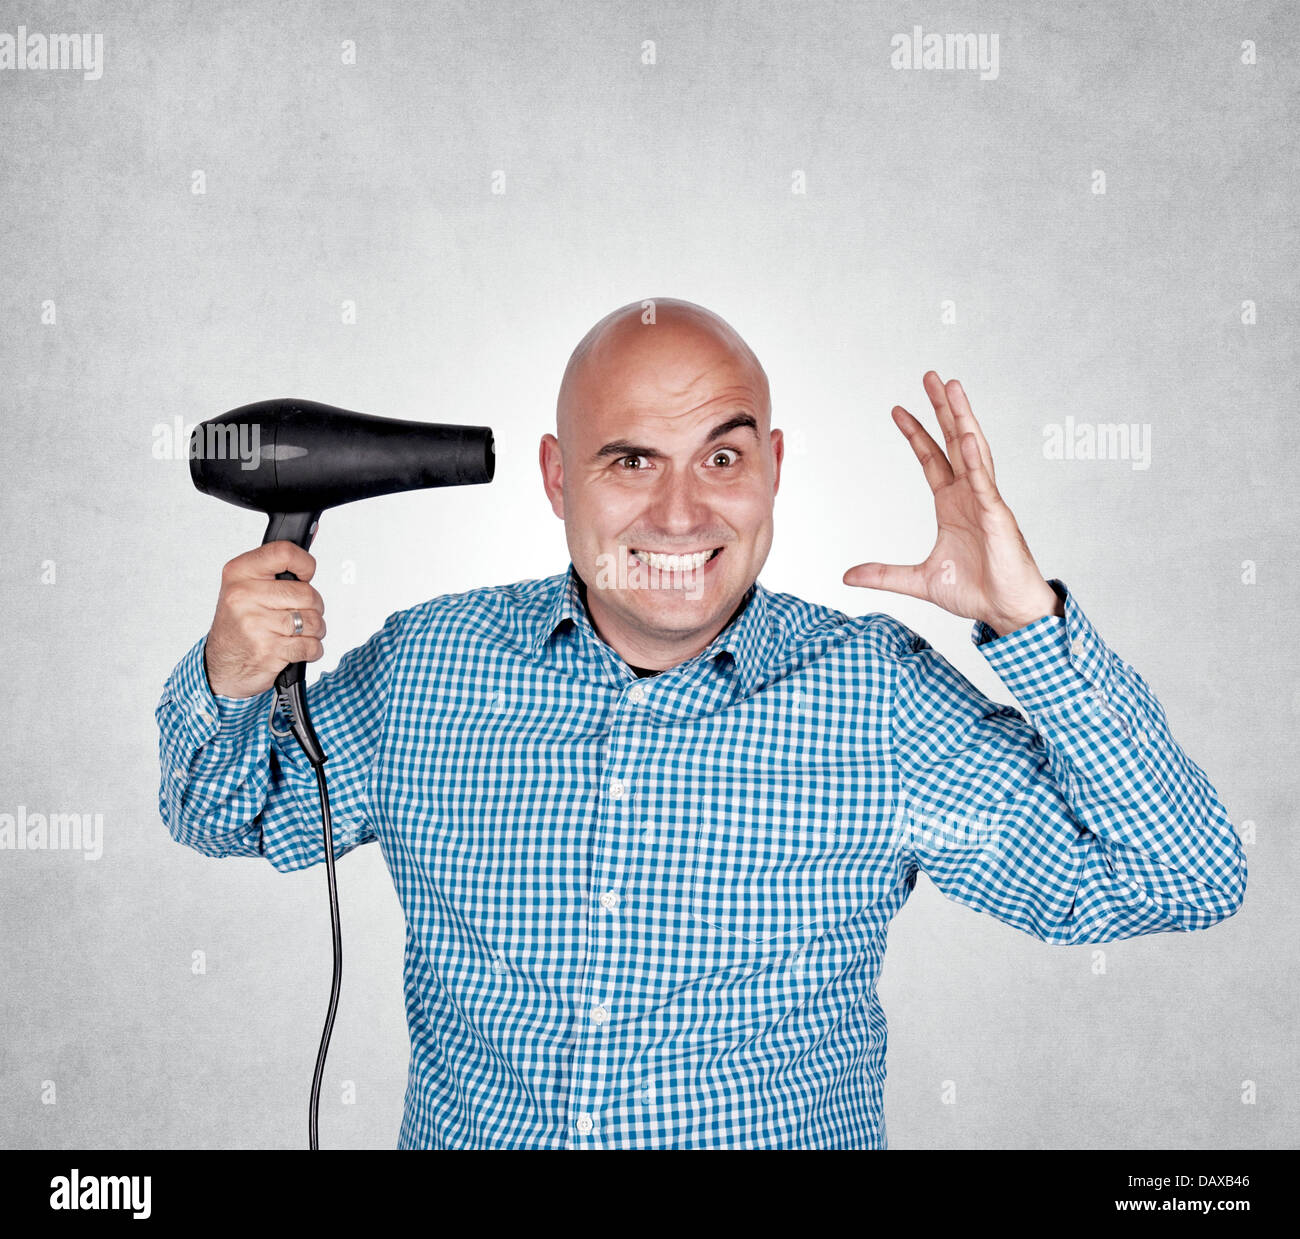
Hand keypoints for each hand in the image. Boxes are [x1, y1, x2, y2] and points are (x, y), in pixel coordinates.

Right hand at [203, 542, 325, 697]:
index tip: (305, 574)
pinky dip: (312, 649)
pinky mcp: (268, 650)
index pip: (283, 553)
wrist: (222, 663)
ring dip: (314, 630)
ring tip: (296, 631)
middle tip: (298, 612)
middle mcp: (244, 596)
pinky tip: (295, 647)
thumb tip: (313, 531)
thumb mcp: (246, 585)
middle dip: (313, 606)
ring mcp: (256, 624)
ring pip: (314, 621)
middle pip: (307, 593)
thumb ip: (277, 565)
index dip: (305, 564)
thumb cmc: (239, 622)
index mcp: (239, 573)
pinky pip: (311, 646)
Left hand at [842, 372, 1061, 636]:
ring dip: (962, 419)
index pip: (932, 458)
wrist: (1006, 612)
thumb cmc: (975, 592)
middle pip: (954, 442)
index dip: (916, 433)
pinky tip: (966, 437)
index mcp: (952, 503)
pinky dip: (975, 461)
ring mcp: (986, 503)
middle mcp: (970, 495)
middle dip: (943, 409)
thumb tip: (847, 575)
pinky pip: (985, 484)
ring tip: (953, 388)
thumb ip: (884, 574)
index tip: (897, 409)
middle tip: (932, 377)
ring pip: (974, 451)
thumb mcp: (919, 581)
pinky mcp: (998, 518)